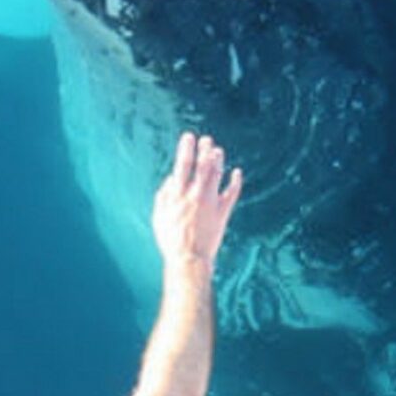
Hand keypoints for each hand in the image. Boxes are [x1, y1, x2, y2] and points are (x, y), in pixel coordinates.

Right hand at [150, 133, 242, 273]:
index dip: (186, 149)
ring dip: (218, 161)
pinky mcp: (223, 212)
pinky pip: (232, 193)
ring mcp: (210, 202)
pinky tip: (237, 172)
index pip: (182, 165)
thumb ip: (163, 196)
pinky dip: (235, 181)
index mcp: (178, 195)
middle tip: (206, 139)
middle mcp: (195, 195)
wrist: (188, 258)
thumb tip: (170, 179)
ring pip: (216, 175)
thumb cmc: (170, 239)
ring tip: (218, 150)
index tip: (189, 137)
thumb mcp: (159, 216)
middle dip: (204, 150)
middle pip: (202, 166)